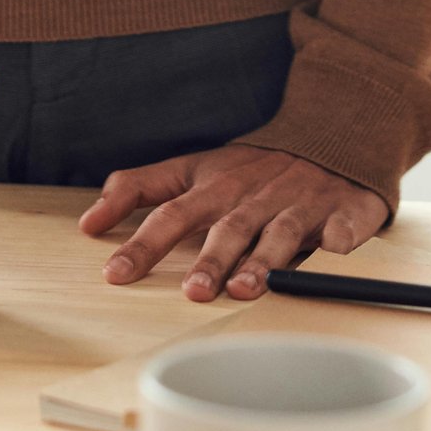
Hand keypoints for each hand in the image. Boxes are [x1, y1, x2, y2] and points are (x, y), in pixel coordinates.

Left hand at [78, 143, 386, 299]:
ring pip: (280, 232)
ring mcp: (299, 202)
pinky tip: (335, 250)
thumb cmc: (249, 168)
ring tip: (246, 289)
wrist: (327, 138)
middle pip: (227, 226)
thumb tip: (86, 222)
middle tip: (193, 292)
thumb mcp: (191, 167)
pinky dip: (341, 237)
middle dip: (210, 258)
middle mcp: (253, 195)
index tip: (115, 273)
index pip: (170, 211)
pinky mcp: (342, 210)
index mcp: (214, 185)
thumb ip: (137, 188)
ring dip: (265, 260)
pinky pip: (343, 226)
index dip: (143, 241)